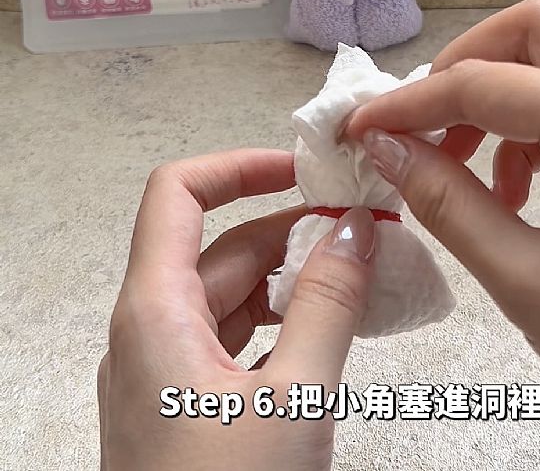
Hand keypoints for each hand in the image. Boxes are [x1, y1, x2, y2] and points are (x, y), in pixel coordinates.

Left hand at [98, 149, 375, 470]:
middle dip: (292, 226)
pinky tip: (329, 321)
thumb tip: (356, 231)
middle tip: (362, 224)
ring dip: (293, 273)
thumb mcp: (294, 399)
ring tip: (358, 269)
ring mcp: (168, 365)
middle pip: (221, 244)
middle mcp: (152, 328)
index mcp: (154, 312)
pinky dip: (284, 315)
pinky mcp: (190, 397)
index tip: (300, 168)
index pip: (179, 193)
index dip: (238, 166)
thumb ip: (327, 304)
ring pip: (234, 289)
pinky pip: (238, 332)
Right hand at [345, 0, 539, 469]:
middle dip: (461, 71)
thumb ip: (445, 201)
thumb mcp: (524, 280)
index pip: (483, 83)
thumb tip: (384, 147)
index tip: (361, 127)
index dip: (408, 103)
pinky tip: (513, 189)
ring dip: (496, 100)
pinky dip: (531, 126)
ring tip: (462, 170)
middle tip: (419, 128)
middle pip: (532, 32)